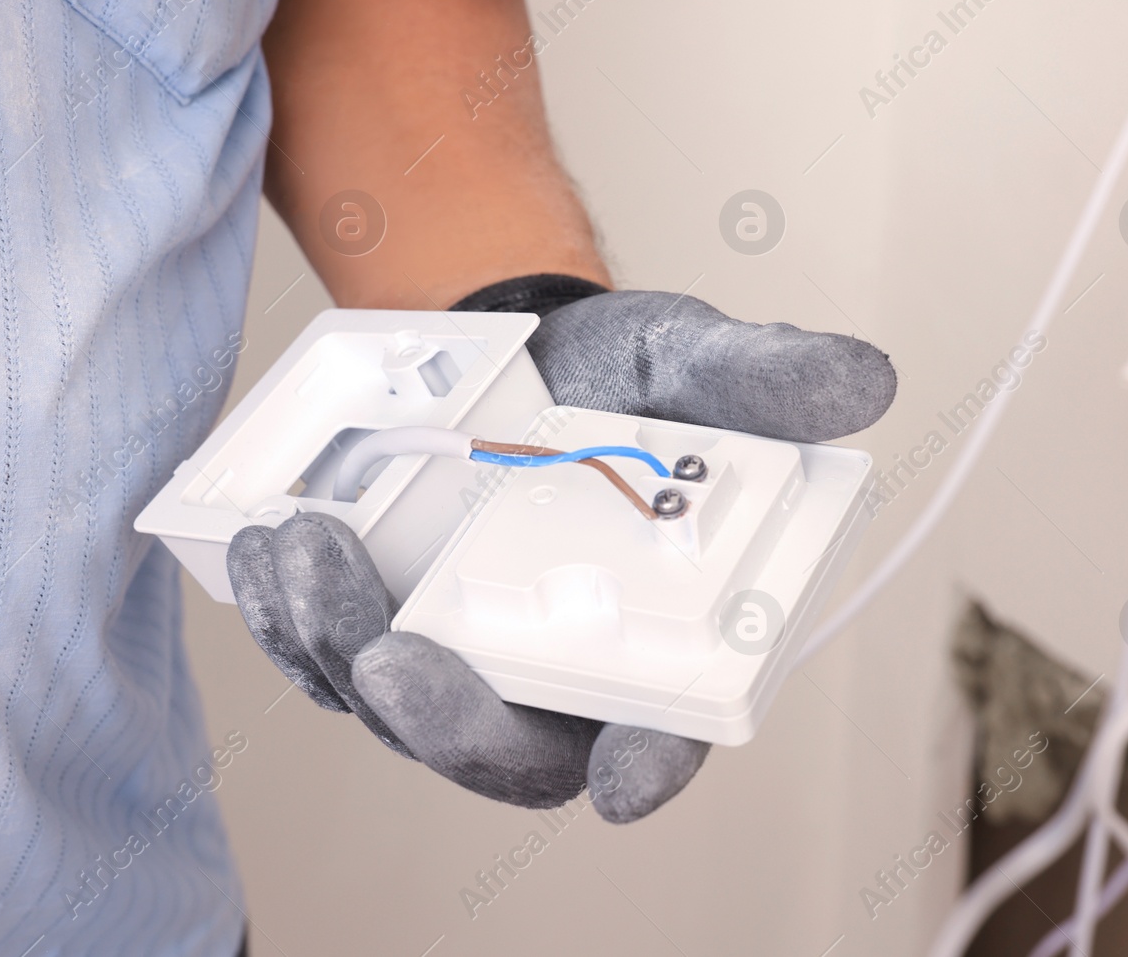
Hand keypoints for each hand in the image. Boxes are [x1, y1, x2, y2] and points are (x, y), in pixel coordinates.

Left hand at [226, 291, 895, 821]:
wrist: (530, 349)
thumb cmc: (629, 379)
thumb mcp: (694, 364)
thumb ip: (763, 378)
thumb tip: (863, 377)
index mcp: (664, 640)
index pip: (672, 727)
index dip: (651, 761)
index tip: (627, 777)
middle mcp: (563, 671)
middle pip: (509, 751)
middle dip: (447, 722)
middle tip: (390, 657)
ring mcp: (468, 654)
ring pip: (398, 711)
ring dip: (335, 652)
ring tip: (297, 552)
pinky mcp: (391, 620)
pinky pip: (329, 655)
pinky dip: (289, 616)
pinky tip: (264, 548)